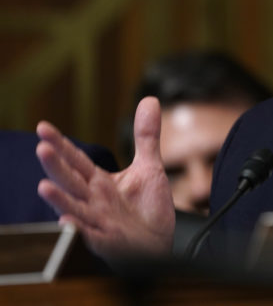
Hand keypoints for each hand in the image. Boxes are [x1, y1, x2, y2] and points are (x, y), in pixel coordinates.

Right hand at [36, 97, 174, 259]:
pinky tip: (68, 222)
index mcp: (99, 183)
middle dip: (56, 166)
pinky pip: (91, 237)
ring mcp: (99, 222)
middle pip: (71, 181)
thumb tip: (149, 100)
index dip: (61, 145)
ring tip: (44, 186)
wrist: (159, 243)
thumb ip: (145, 137)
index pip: (77, 161)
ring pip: (75, 208)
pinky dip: (79, 230)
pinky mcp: (108, 242)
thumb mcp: (149, 167)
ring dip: (60, 199)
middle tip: (41, 148)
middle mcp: (94, 201)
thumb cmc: (148, 209)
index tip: (43, 127)